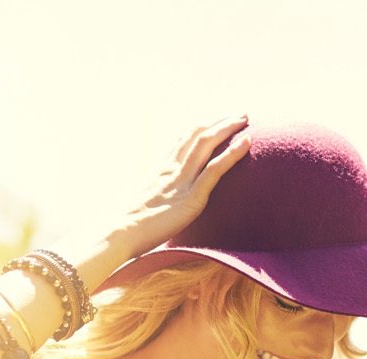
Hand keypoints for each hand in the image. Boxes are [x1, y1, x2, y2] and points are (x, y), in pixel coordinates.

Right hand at [107, 116, 253, 257]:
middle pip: (197, 135)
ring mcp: (181, 182)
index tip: (216, 121)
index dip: (201, 128)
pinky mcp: (191, 198)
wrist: (120, 234)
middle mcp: (171, 170)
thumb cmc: (127, 228)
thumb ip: (155, 201)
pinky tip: (247, 142)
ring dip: (228, 128)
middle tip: (239, 115)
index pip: (182, 140)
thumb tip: (160, 207)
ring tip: (246, 118)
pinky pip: (215, 170)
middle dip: (219, 122)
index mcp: (160, 171)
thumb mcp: (142, 207)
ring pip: (206, 144)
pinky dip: (232, 153)